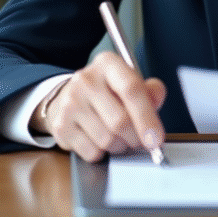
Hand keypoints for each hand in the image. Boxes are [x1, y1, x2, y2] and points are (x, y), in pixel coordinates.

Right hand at [31, 51, 166, 162]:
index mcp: (107, 63)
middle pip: (120, 121)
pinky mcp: (60, 125)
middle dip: (135, 138)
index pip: (131, 89)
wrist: (68, 98)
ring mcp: (70, 102)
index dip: (147, 117)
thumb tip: (157, 99)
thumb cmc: (108, 93)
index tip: (157, 139)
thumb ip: (150, 91)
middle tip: (140, 140)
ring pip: (107, 140)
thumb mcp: (130, 83)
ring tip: (118, 137)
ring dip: (119, 146)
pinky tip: (99, 140)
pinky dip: (102, 153)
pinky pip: (92, 152)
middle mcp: (86, 79)